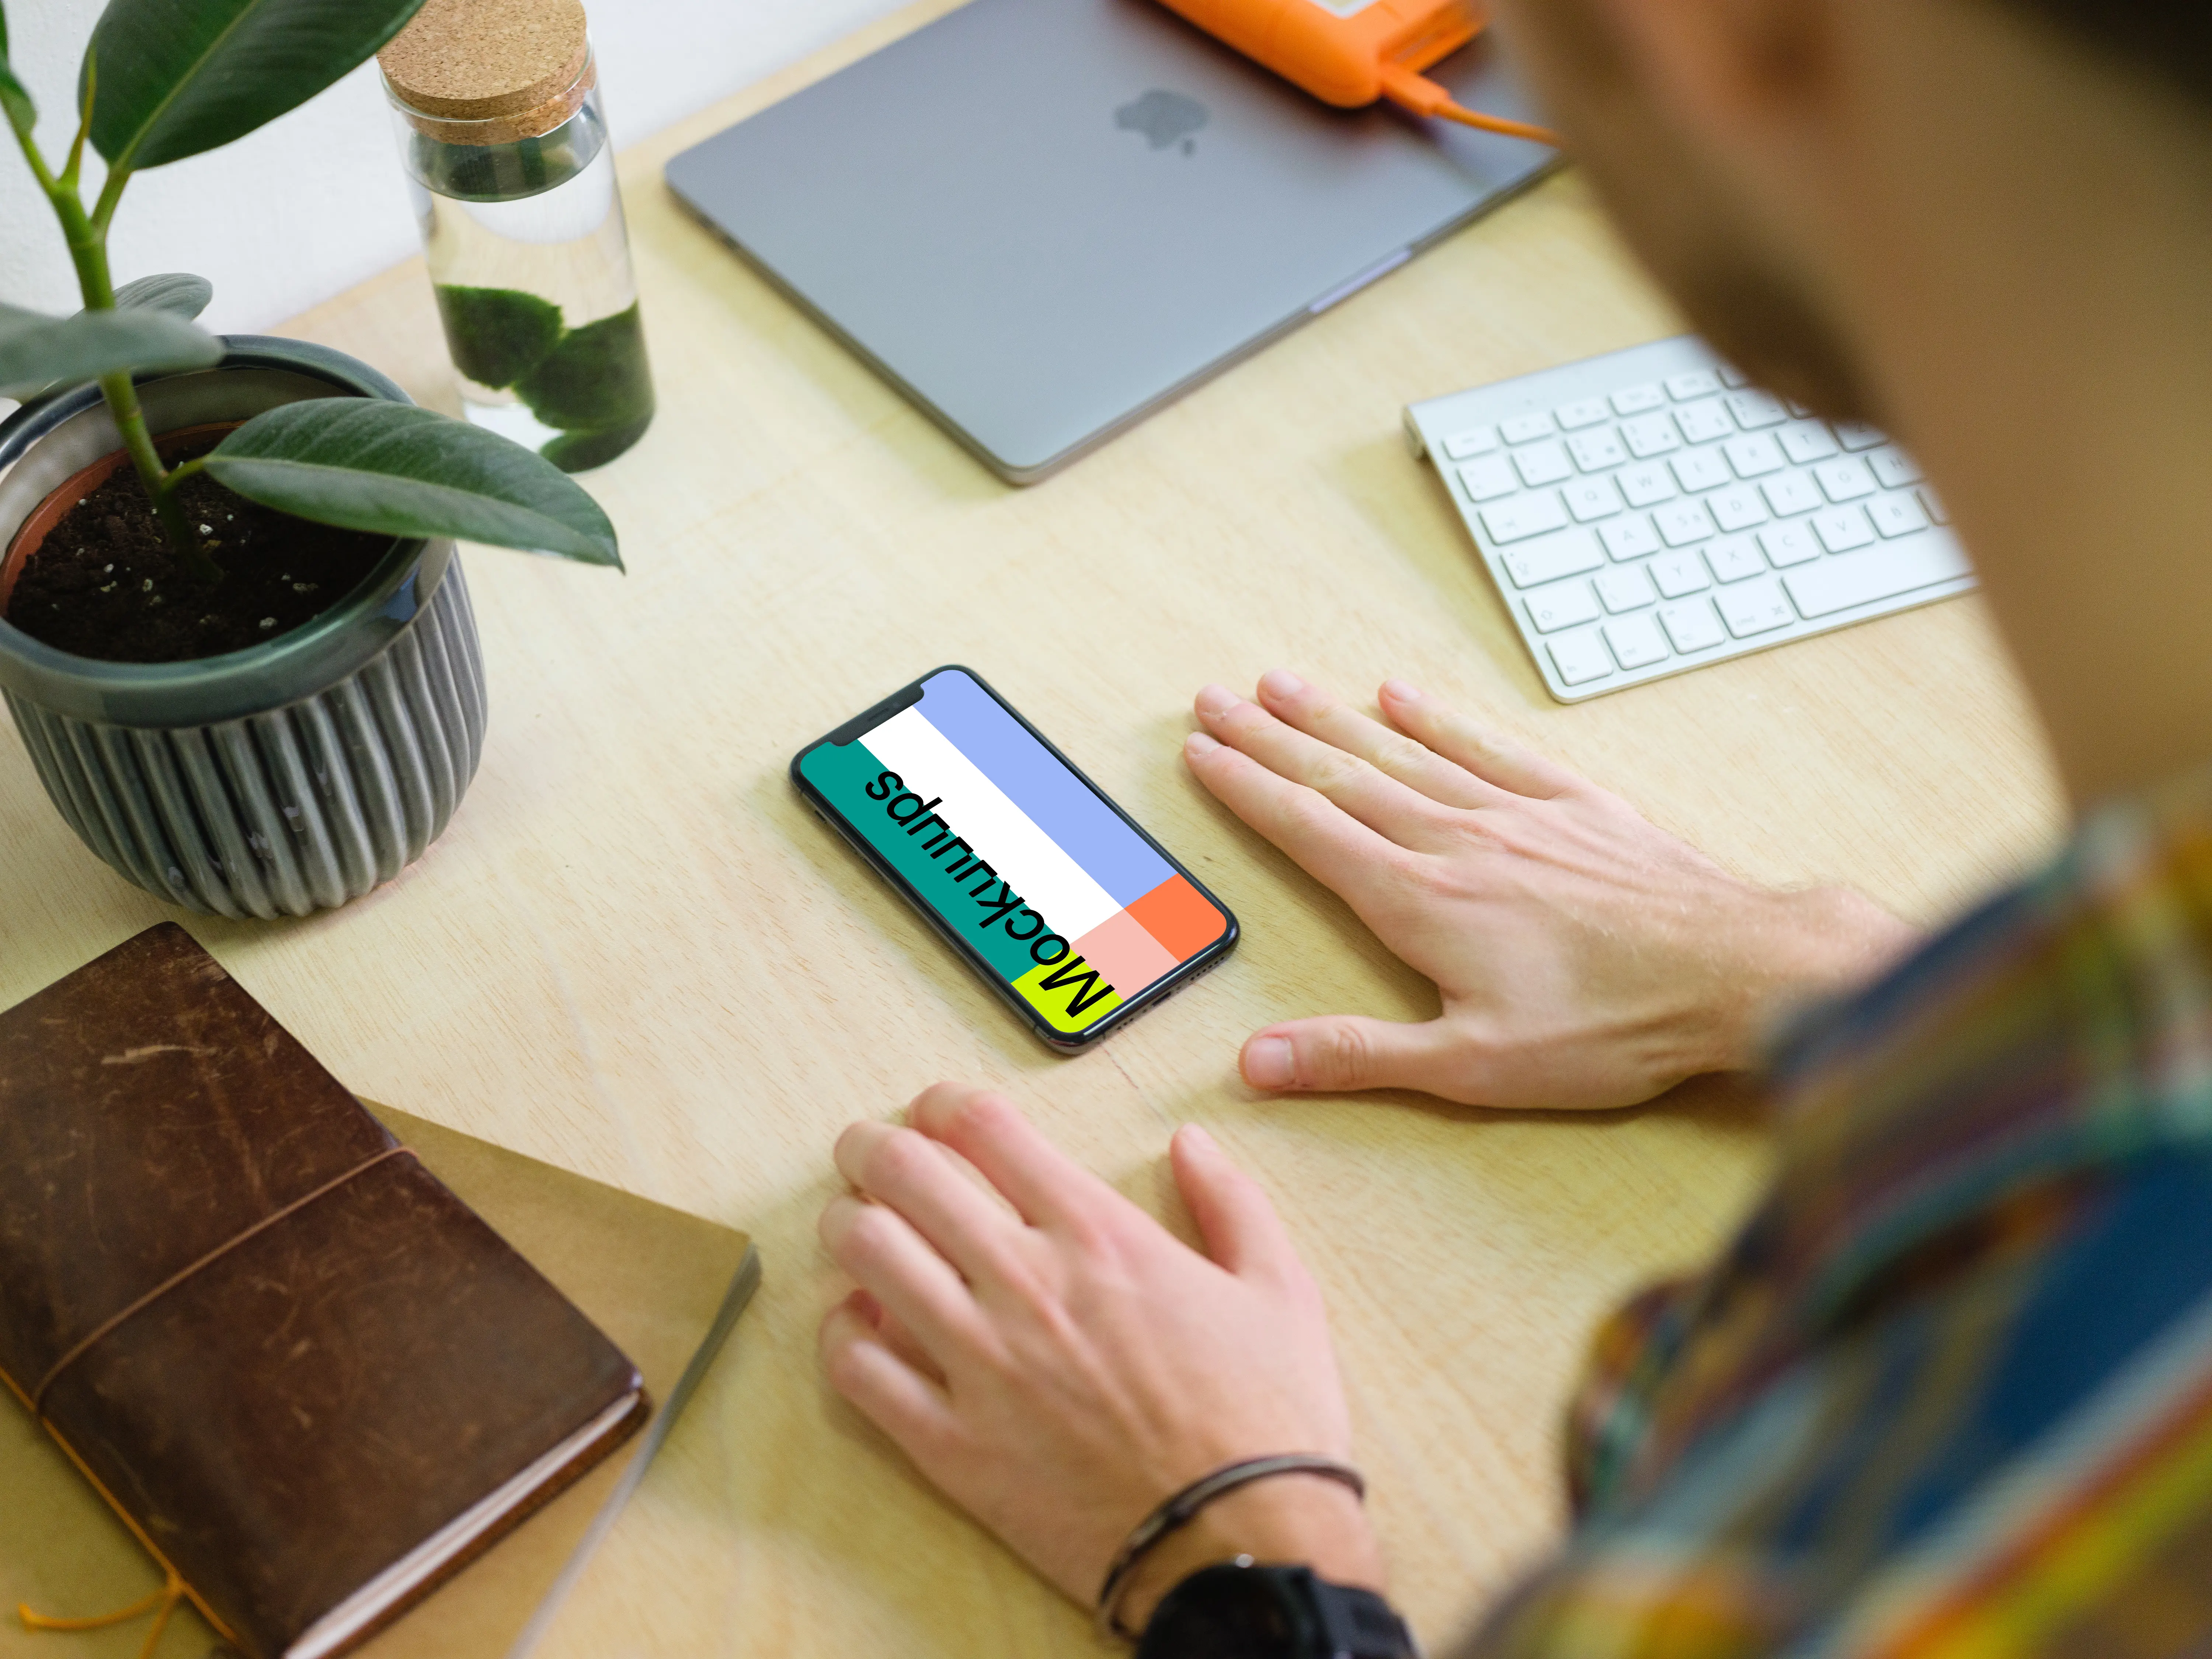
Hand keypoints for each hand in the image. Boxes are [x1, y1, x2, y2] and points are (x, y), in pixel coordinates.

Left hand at [817, 1084, 1382, 1628]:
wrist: (1242, 1548)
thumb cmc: (1265, 1422)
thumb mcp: (1281, 1288)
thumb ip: (1231, 1200)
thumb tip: (1190, 1143)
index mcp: (1098, 1234)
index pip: (982, 1127)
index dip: (941, 1103)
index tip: (934, 1110)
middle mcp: (1026, 1283)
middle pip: (904, 1174)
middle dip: (872, 1147)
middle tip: (869, 1152)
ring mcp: (980, 1364)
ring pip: (865, 1254)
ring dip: (848, 1223)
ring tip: (857, 1225)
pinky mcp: (952, 1444)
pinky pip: (857, 1370)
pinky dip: (841, 1333)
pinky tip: (859, 1323)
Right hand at [1184, 672, 1917, 1108]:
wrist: (1734, 971)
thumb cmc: (1611, 1028)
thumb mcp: (1473, 1065)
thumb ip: (1358, 1057)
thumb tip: (1255, 1063)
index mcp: (1420, 902)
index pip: (1309, 830)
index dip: (1247, 790)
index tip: (1201, 753)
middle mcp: (1455, 840)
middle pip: (1340, 776)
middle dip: (1269, 738)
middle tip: (1214, 698)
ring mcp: (1514, 813)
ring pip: (1400, 750)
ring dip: (1333, 716)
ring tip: (1282, 684)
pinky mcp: (1571, 803)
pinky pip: (1485, 746)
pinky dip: (1436, 717)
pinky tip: (1400, 693)